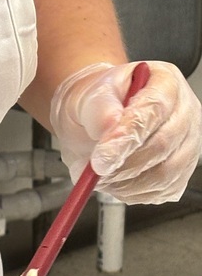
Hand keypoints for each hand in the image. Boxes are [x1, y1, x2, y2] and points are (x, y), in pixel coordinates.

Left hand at [49, 61, 201, 203]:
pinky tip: (115, 182)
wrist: (94, 119)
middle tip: (94, 171)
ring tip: (99, 176)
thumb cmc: (96, 104)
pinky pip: (162, 191)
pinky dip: (133, 193)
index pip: (154, 109)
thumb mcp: (88, 97)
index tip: (100, 159)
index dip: (126, 137)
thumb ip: (98, 109)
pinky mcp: (181, 172)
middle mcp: (184, 112)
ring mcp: (187, 143)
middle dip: (122, 165)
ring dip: (125, 183)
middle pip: (163, 145)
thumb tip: (108, 127)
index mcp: (164, 83)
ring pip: (165, 174)